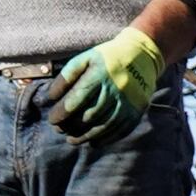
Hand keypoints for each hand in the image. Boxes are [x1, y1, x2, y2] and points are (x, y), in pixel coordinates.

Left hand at [49, 25, 169, 138]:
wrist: (143, 54)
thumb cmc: (106, 58)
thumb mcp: (85, 58)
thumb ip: (66, 76)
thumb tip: (52, 97)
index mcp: (100, 74)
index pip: (76, 100)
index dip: (61, 113)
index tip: (52, 119)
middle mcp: (115, 89)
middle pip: (89, 116)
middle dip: (71, 126)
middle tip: (60, 129)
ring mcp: (128, 102)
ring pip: (103, 127)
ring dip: (84, 137)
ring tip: (71, 139)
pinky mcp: (137, 111)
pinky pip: (119, 131)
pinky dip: (104, 139)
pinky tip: (92, 141)